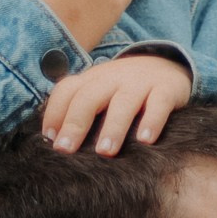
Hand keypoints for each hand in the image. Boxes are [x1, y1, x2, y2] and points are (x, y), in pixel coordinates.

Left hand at [42, 51, 193, 155]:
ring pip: (123, 102)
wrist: (167, 66)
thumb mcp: (100, 94)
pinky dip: (152, 121)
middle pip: (89, 97)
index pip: (66, 91)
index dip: (54, 113)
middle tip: (66, 149)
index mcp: (92, 79)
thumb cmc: (125, 90)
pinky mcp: (166, 89)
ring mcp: (140, 82)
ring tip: (105, 151)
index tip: (49, 139)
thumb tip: (55, 143)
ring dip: (113, 127)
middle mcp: (113, 78)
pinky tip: (146, 141)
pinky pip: (159, 104)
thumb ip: (80, 111)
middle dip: (75, 123)